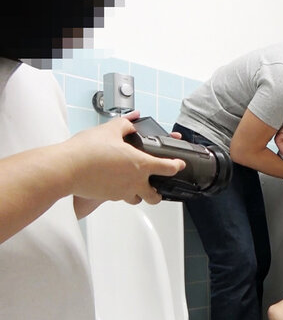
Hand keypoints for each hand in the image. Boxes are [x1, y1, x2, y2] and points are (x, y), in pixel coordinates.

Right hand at [64, 115, 185, 204]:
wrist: (66, 169)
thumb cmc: (87, 150)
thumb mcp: (110, 129)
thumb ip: (125, 124)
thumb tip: (132, 121)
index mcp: (141, 164)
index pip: (168, 168)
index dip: (177, 166)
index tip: (179, 165)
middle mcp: (135, 182)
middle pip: (155, 196)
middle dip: (159, 193)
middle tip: (158, 188)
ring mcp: (122, 192)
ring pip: (138, 199)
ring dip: (140, 194)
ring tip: (136, 186)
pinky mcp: (109, 197)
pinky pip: (120, 197)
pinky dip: (122, 193)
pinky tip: (116, 184)